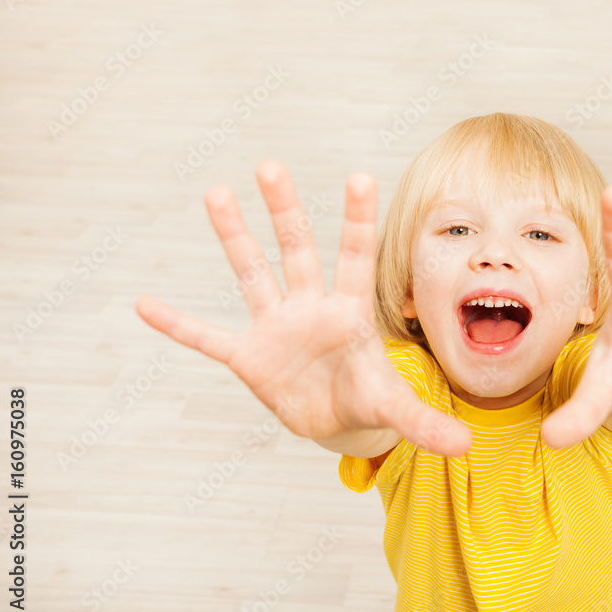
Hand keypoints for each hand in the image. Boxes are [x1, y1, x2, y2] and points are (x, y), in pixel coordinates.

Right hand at [136, 161, 470, 455]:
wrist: (337, 420)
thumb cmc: (368, 398)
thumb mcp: (395, 410)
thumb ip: (426, 423)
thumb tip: (466, 446)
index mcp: (350, 313)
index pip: (356, 258)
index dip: (358, 220)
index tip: (359, 175)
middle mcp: (311, 309)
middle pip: (297, 250)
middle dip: (285, 210)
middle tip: (271, 165)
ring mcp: (277, 329)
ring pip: (252, 273)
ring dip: (235, 237)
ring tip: (216, 192)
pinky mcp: (249, 358)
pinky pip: (209, 338)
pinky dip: (179, 326)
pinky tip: (145, 304)